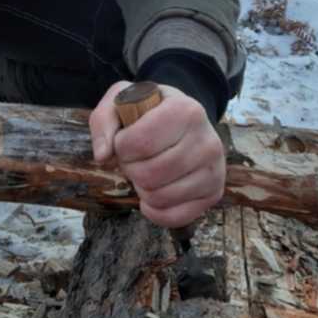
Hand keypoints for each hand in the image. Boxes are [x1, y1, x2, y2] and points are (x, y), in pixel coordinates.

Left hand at [89, 81, 225, 228]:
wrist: (183, 120)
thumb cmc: (149, 111)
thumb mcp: (122, 100)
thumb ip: (104, 121)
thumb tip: (103, 156)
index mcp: (186, 111)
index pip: (141, 143)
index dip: (121, 147)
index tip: (123, 139)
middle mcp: (207, 141)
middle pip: (149, 174)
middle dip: (130, 168)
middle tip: (133, 158)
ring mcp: (214, 170)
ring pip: (160, 197)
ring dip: (141, 188)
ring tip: (146, 169)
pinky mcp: (213, 193)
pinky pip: (174, 217)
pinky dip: (154, 210)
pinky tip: (152, 193)